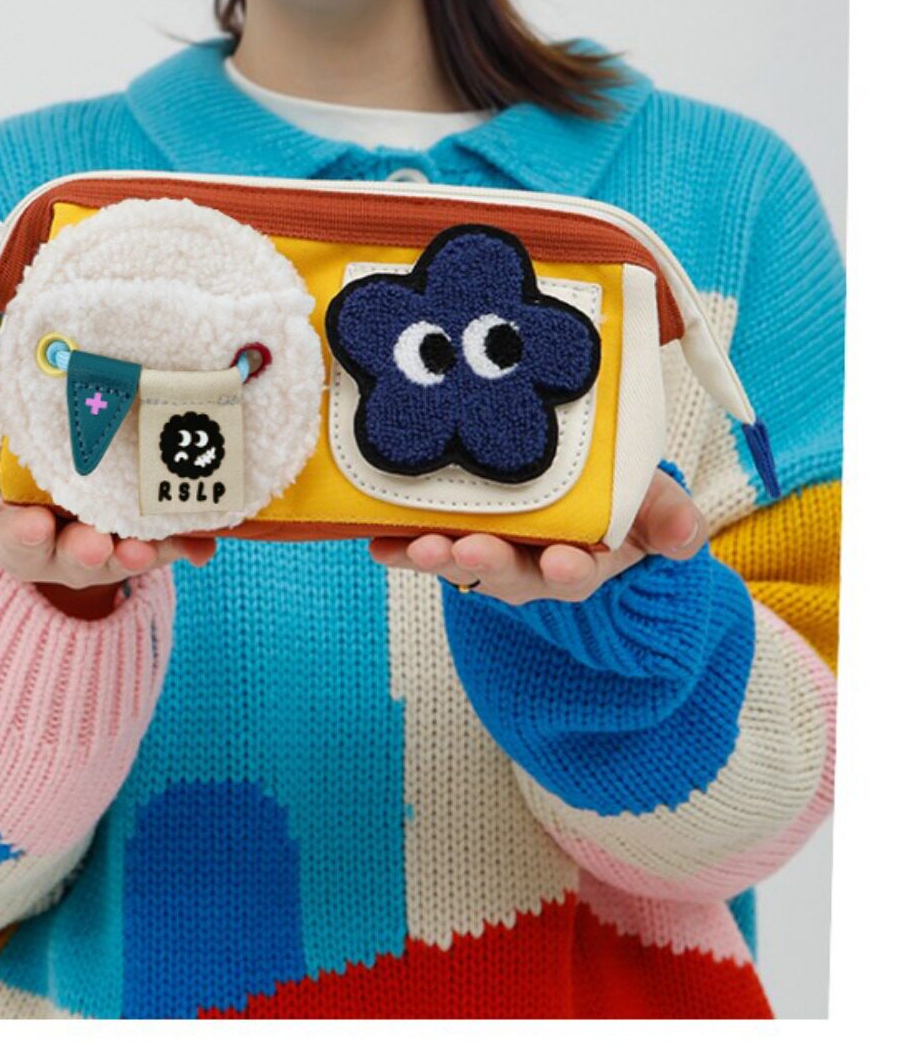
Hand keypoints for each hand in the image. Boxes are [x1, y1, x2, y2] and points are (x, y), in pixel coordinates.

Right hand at [0, 451, 215, 595]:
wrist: (55, 493)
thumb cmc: (2, 492)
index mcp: (18, 538)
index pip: (18, 542)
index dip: (25, 535)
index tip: (33, 524)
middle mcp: (66, 550)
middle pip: (78, 558)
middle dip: (90, 554)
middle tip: (99, 547)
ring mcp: (111, 545)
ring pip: (128, 553)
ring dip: (145, 553)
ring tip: (156, 548)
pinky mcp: (151, 537)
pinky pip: (174, 545)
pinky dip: (191, 545)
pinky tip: (209, 542)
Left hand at [367, 466, 704, 604]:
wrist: (581, 488)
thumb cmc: (618, 497)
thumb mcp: (652, 502)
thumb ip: (668, 517)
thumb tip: (686, 537)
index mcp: (583, 559)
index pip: (576, 573)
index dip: (570, 570)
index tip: (566, 564)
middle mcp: (532, 565)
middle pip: (511, 574)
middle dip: (490, 563)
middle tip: (468, 551)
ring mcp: (490, 552)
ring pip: (464, 561)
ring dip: (437, 556)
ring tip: (418, 546)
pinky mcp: (453, 537)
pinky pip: (425, 546)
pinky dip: (401, 547)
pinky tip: (376, 540)